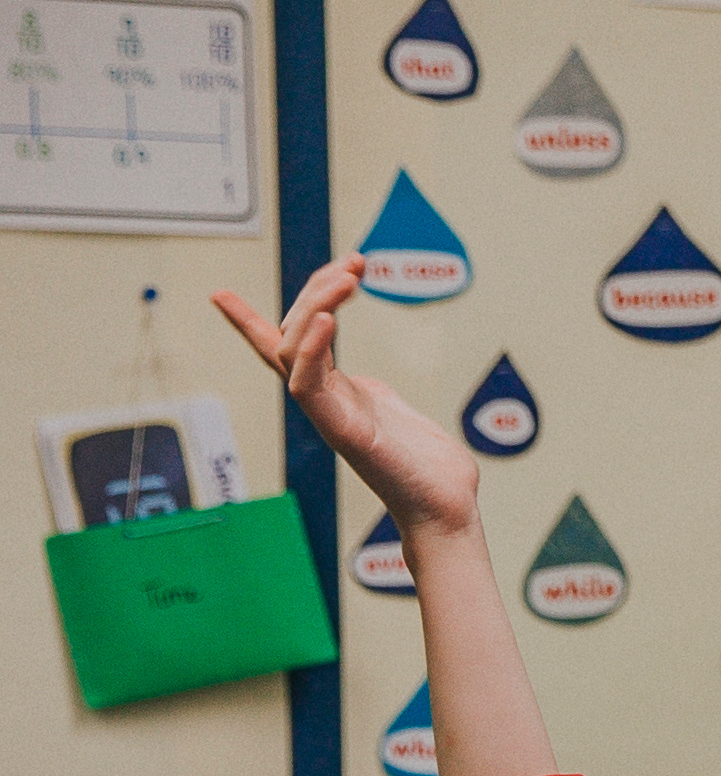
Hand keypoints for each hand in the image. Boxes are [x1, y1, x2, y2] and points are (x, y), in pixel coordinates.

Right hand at [211, 260, 478, 543]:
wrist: (446, 512)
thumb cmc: (431, 472)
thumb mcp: (398, 415)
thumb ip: (379, 397)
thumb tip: (377, 388)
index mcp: (336, 396)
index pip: (283, 350)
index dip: (249, 322)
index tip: (219, 294)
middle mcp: (325, 403)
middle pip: (292, 335)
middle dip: (316, 291)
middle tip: (354, 264)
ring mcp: (330, 415)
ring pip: (294, 351)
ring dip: (317, 306)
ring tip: (348, 277)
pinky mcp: (344, 431)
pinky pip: (309, 384)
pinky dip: (313, 348)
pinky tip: (326, 319)